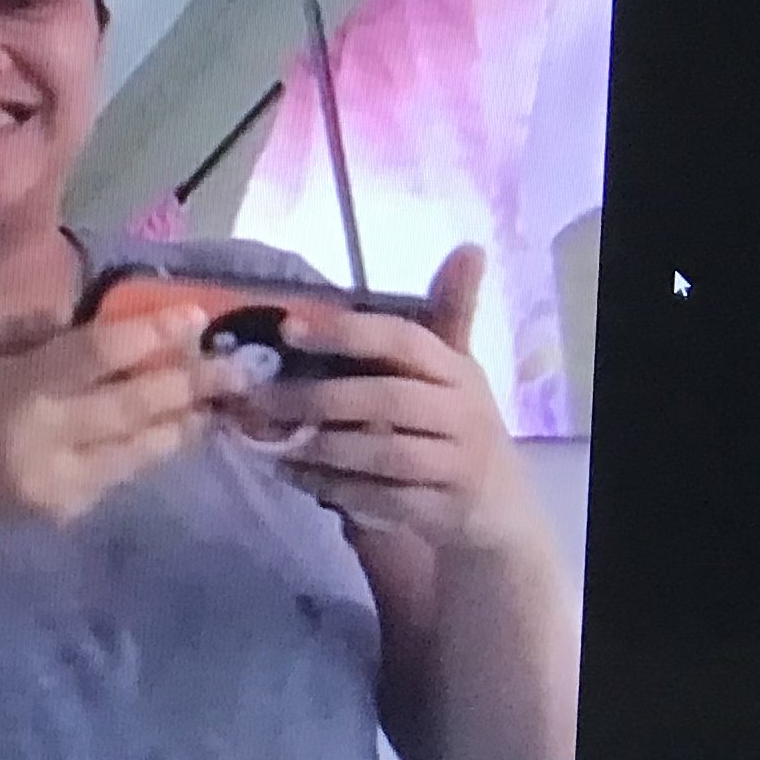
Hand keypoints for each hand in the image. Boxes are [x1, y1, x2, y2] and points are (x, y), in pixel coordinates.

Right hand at [0, 304, 242, 539]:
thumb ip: (32, 338)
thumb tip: (102, 319)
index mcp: (14, 389)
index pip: (93, 355)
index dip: (148, 335)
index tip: (192, 316)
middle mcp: (45, 437)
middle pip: (131, 405)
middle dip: (189, 382)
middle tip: (238, 364)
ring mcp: (63, 481)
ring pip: (141, 446)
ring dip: (186, 419)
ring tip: (226, 397)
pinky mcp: (73, 509)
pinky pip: (125, 471)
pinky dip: (156, 446)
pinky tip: (182, 427)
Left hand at [271, 248, 540, 551]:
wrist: (501, 511)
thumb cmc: (459, 425)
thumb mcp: (454, 371)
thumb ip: (445, 314)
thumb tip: (469, 247)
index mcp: (457, 370)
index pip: (404, 340)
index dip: (347, 333)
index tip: (288, 329)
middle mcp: (464, 414)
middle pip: (386, 399)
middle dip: (315, 398)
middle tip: (257, 398)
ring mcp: (457, 466)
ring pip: (382, 454)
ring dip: (318, 448)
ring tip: (265, 440)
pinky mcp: (442, 512)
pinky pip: (380, 500)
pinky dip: (332, 488)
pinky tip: (293, 476)